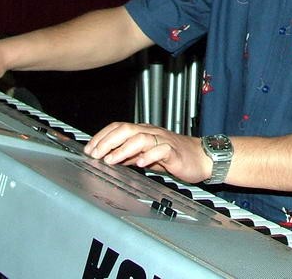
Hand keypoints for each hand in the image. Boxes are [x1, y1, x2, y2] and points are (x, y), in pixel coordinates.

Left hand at [84, 123, 212, 184]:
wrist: (202, 158)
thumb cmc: (177, 156)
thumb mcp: (148, 155)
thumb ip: (131, 155)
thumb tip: (111, 158)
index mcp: (144, 132)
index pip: (119, 127)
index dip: (102, 136)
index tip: (90, 148)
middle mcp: (151, 133)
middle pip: (126, 129)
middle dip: (107, 141)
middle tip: (95, 154)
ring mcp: (163, 140)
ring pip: (140, 138)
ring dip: (123, 149)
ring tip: (111, 160)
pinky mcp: (174, 151)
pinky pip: (160, 149)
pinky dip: (148, 155)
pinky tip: (139, 163)